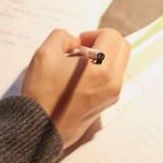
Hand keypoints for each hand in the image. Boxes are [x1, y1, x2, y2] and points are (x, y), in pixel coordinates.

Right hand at [21, 28, 128, 149]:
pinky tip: (78, 79)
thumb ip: (62, 37)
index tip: (78, 43)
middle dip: (104, 42)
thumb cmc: (41, 93)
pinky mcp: (107, 104)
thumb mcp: (45, 53)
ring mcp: (112, 96)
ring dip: (103, 57)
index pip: (112, 36)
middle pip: (123, 48)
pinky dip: (101, 72)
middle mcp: (112, 83)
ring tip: (78, 66)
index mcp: (101, 69)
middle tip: (82, 49)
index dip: (93, 34)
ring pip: (119, 64)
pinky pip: (112, 79)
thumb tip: (75, 42)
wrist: (39, 129)